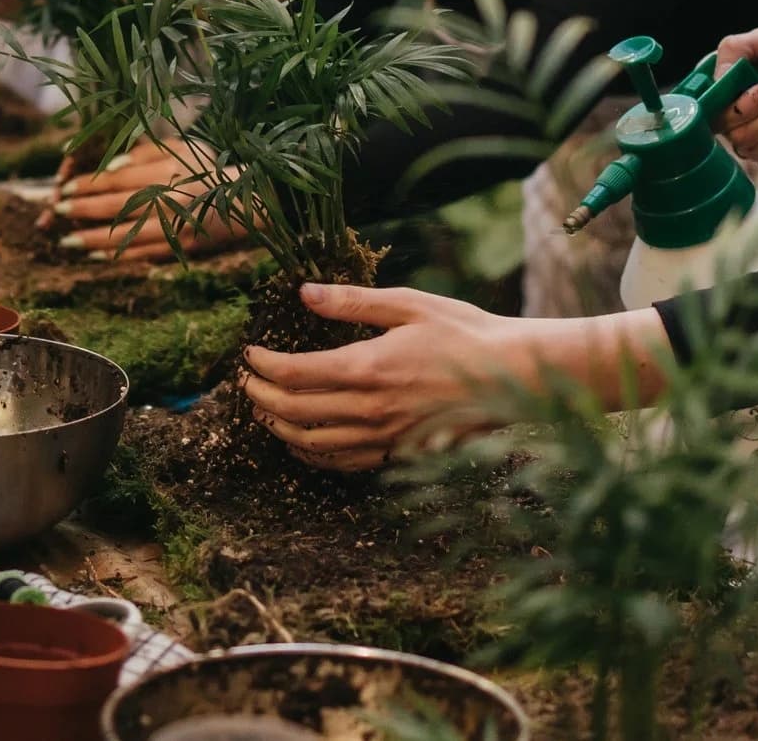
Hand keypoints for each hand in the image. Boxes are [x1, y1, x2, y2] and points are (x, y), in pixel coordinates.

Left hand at [43, 144, 251, 262]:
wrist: (253, 201)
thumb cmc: (212, 170)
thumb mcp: (184, 149)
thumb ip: (147, 154)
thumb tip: (112, 166)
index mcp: (170, 171)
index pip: (119, 179)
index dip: (89, 185)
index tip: (65, 189)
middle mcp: (171, 200)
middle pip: (118, 206)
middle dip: (83, 211)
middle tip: (57, 213)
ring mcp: (177, 226)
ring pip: (127, 235)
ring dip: (93, 239)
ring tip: (67, 241)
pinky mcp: (182, 247)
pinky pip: (144, 253)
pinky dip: (119, 255)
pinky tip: (96, 255)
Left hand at [239, 285, 530, 471]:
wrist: (512, 377)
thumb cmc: (463, 333)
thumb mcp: (407, 305)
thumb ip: (351, 302)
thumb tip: (304, 293)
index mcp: (367, 367)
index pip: (293, 374)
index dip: (262, 366)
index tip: (248, 355)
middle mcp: (369, 410)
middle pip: (293, 411)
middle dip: (259, 396)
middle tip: (246, 382)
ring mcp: (383, 437)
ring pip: (312, 443)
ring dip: (279, 428)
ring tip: (264, 410)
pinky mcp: (398, 453)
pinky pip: (342, 463)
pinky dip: (313, 454)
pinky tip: (304, 442)